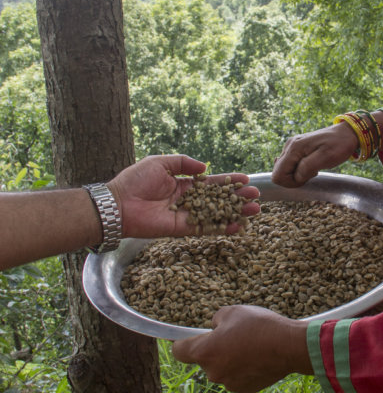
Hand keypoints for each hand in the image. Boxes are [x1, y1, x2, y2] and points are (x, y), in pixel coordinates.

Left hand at [107, 155, 259, 239]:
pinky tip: (237, 225)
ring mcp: (186, 215)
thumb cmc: (135, 180)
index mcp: (182, 184)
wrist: (118, 204)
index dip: (228, 182)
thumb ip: (183, 163)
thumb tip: (204, 168)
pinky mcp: (181, 229)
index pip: (210, 183)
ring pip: (216, 214)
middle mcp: (187, 200)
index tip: (245, 180)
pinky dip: (221, 227)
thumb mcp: (160, 162)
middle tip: (255, 196)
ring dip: (235, 212)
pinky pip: (205, 228)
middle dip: (237, 197)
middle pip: (218, 199)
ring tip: (254, 210)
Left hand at [172, 304, 311, 392]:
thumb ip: (216, 320)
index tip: (189, 337)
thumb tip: (215, 329)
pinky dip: (243, 368)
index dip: (182, 342)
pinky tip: (257, 357)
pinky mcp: (245, 389)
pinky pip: (237, 377)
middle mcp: (212, 372)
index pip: (179, 351)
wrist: (289, 346)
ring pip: (222, 369)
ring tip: (249, 345)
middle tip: (232, 335)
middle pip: (204, 360)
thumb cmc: (259, 326)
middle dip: (214, 349)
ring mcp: (229, 383)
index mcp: (204, 352)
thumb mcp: (232, 311)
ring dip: (229, 359)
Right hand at [272, 124, 357, 187]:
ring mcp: (292, 147)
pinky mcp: (296, 149)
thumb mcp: (326, 157)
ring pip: (284, 170)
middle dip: (294, 179)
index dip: (291, 183)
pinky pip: (291, 166)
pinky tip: (311, 165)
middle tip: (312, 173)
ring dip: (298, 175)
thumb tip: (295, 176)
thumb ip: (307, 167)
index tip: (306, 178)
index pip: (278, 175)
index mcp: (294, 148)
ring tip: (314, 168)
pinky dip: (300, 170)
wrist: (346, 133)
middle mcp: (289, 146)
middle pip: (279, 173)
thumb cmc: (339, 145)